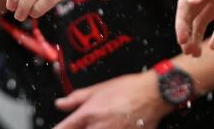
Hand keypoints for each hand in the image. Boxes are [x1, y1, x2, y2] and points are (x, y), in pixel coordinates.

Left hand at [52, 72, 172, 128]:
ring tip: (101, 124)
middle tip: (85, 123)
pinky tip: (113, 126)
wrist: (154, 94)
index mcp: (87, 115)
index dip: (59, 128)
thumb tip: (60, 103)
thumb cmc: (130, 89)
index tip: (61, 127)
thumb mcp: (99, 88)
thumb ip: (77, 98)